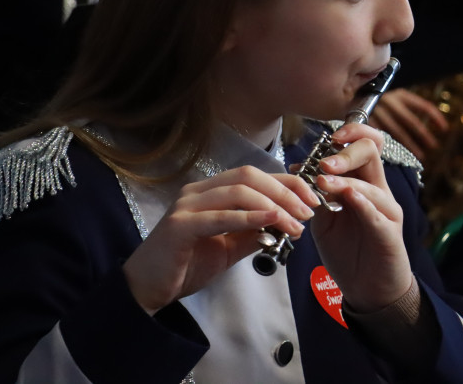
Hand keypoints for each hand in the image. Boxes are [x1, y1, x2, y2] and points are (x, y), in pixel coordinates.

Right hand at [122, 165, 319, 314]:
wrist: (149, 287)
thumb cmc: (186, 264)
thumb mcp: (228, 247)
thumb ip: (252, 233)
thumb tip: (284, 223)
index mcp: (209, 191)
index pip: (253, 176)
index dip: (286, 182)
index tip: (312, 199)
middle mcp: (197, 191)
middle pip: (248, 177)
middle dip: (284, 191)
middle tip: (308, 211)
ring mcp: (187, 205)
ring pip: (237, 191)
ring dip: (272, 206)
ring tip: (295, 223)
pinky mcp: (180, 225)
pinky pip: (219, 216)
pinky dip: (248, 217)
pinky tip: (271, 221)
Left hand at [307, 123, 412, 312]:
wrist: (367, 288)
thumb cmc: (347, 249)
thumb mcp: (326, 217)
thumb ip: (318, 194)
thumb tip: (298, 168)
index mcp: (363, 182)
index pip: (365, 144)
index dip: (351, 132)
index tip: (330, 136)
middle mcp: (378, 191)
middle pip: (372, 153)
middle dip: (345, 152)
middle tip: (323, 163)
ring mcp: (387, 212)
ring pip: (372, 184)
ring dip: (345, 180)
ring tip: (323, 182)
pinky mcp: (390, 235)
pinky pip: (378, 215)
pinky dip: (362, 204)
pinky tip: (350, 198)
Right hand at [369, 89, 447, 159]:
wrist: (350, 99)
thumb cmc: (377, 106)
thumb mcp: (394, 102)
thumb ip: (408, 111)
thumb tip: (436, 126)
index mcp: (400, 94)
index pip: (423, 105)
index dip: (435, 117)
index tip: (445, 128)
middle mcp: (388, 100)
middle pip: (410, 120)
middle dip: (423, 134)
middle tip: (433, 146)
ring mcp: (376, 110)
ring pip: (397, 131)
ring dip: (410, 144)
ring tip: (421, 155)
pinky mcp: (365, 120)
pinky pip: (382, 136)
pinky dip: (392, 146)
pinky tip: (399, 154)